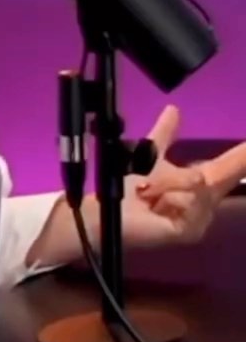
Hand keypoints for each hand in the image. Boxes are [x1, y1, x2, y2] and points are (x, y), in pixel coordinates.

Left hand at [122, 105, 245, 247]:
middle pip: (220, 175)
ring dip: (169, 182)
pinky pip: (191, 202)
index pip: (229, 167)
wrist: (109, 212)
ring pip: (199, 183)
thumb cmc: (128, 187)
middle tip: (176, 176)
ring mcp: (200, 220)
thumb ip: (164, 134)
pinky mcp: (191, 232)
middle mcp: (206, 203)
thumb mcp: (149, 155)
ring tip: (148, 193)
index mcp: (200, 185)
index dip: (244, 157)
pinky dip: (171, 197)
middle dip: (208, 167)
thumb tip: (174, 109)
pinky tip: (156, 206)